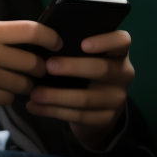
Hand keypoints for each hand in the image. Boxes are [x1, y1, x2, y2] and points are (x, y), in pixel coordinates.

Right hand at [0, 20, 58, 110]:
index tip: (57, 45)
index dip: (51, 38)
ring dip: (20, 86)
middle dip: (37, 70)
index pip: (33, 30)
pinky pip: (9, 98)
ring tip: (1, 82)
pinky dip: (3, 97)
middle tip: (28, 72)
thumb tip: (38, 47)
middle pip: (34, 63)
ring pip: (24, 84)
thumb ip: (1, 38)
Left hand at [28, 30, 133, 148]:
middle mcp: (122, 74)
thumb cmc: (82, 70)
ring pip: (87, 98)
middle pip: (102, 69)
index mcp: (117, 53)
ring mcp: (117, 98)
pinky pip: (79, 116)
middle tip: (48, 66)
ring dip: (56, 96)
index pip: (122, 42)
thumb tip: (39, 38)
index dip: (105, 41)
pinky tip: (34, 107)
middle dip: (73, 67)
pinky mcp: (106, 118)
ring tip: (33, 94)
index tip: (83, 44)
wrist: (97, 107)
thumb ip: (71, 46)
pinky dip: (53, 111)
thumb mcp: (82, 56)